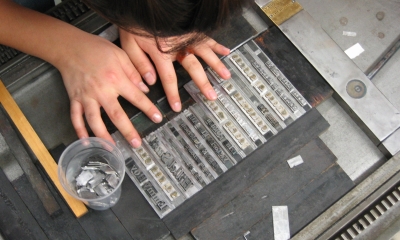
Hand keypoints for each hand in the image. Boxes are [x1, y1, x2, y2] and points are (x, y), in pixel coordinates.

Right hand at [55, 33, 161, 147]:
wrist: (70, 46)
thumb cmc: (96, 49)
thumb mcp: (120, 55)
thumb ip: (133, 72)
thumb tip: (145, 89)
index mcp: (115, 79)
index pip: (136, 97)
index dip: (148, 109)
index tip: (157, 118)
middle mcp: (101, 91)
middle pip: (116, 115)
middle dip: (127, 130)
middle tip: (136, 143)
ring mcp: (86, 96)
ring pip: (94, 120)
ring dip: (103, 136)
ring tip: (111, 148)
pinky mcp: (75, 98)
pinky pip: (76, 117)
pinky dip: (79, 130)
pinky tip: (85, 141)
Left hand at [119, 29, 231, 111]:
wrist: (142, 4)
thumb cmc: (134, 22)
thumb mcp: (128, 44)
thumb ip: (139, 64)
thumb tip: (150, 82)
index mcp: (161, 53)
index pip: (169, 78)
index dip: (173, 94)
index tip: (177, 107)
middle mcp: (177, 46)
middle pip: (193, 68)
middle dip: (203, 84)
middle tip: (212, 96)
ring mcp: (186, 37)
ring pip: (205, 53)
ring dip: (216, 65)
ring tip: (225, 77)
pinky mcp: (191, 29)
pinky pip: (207, 38)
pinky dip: (217, 45)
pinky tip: (226, 51)